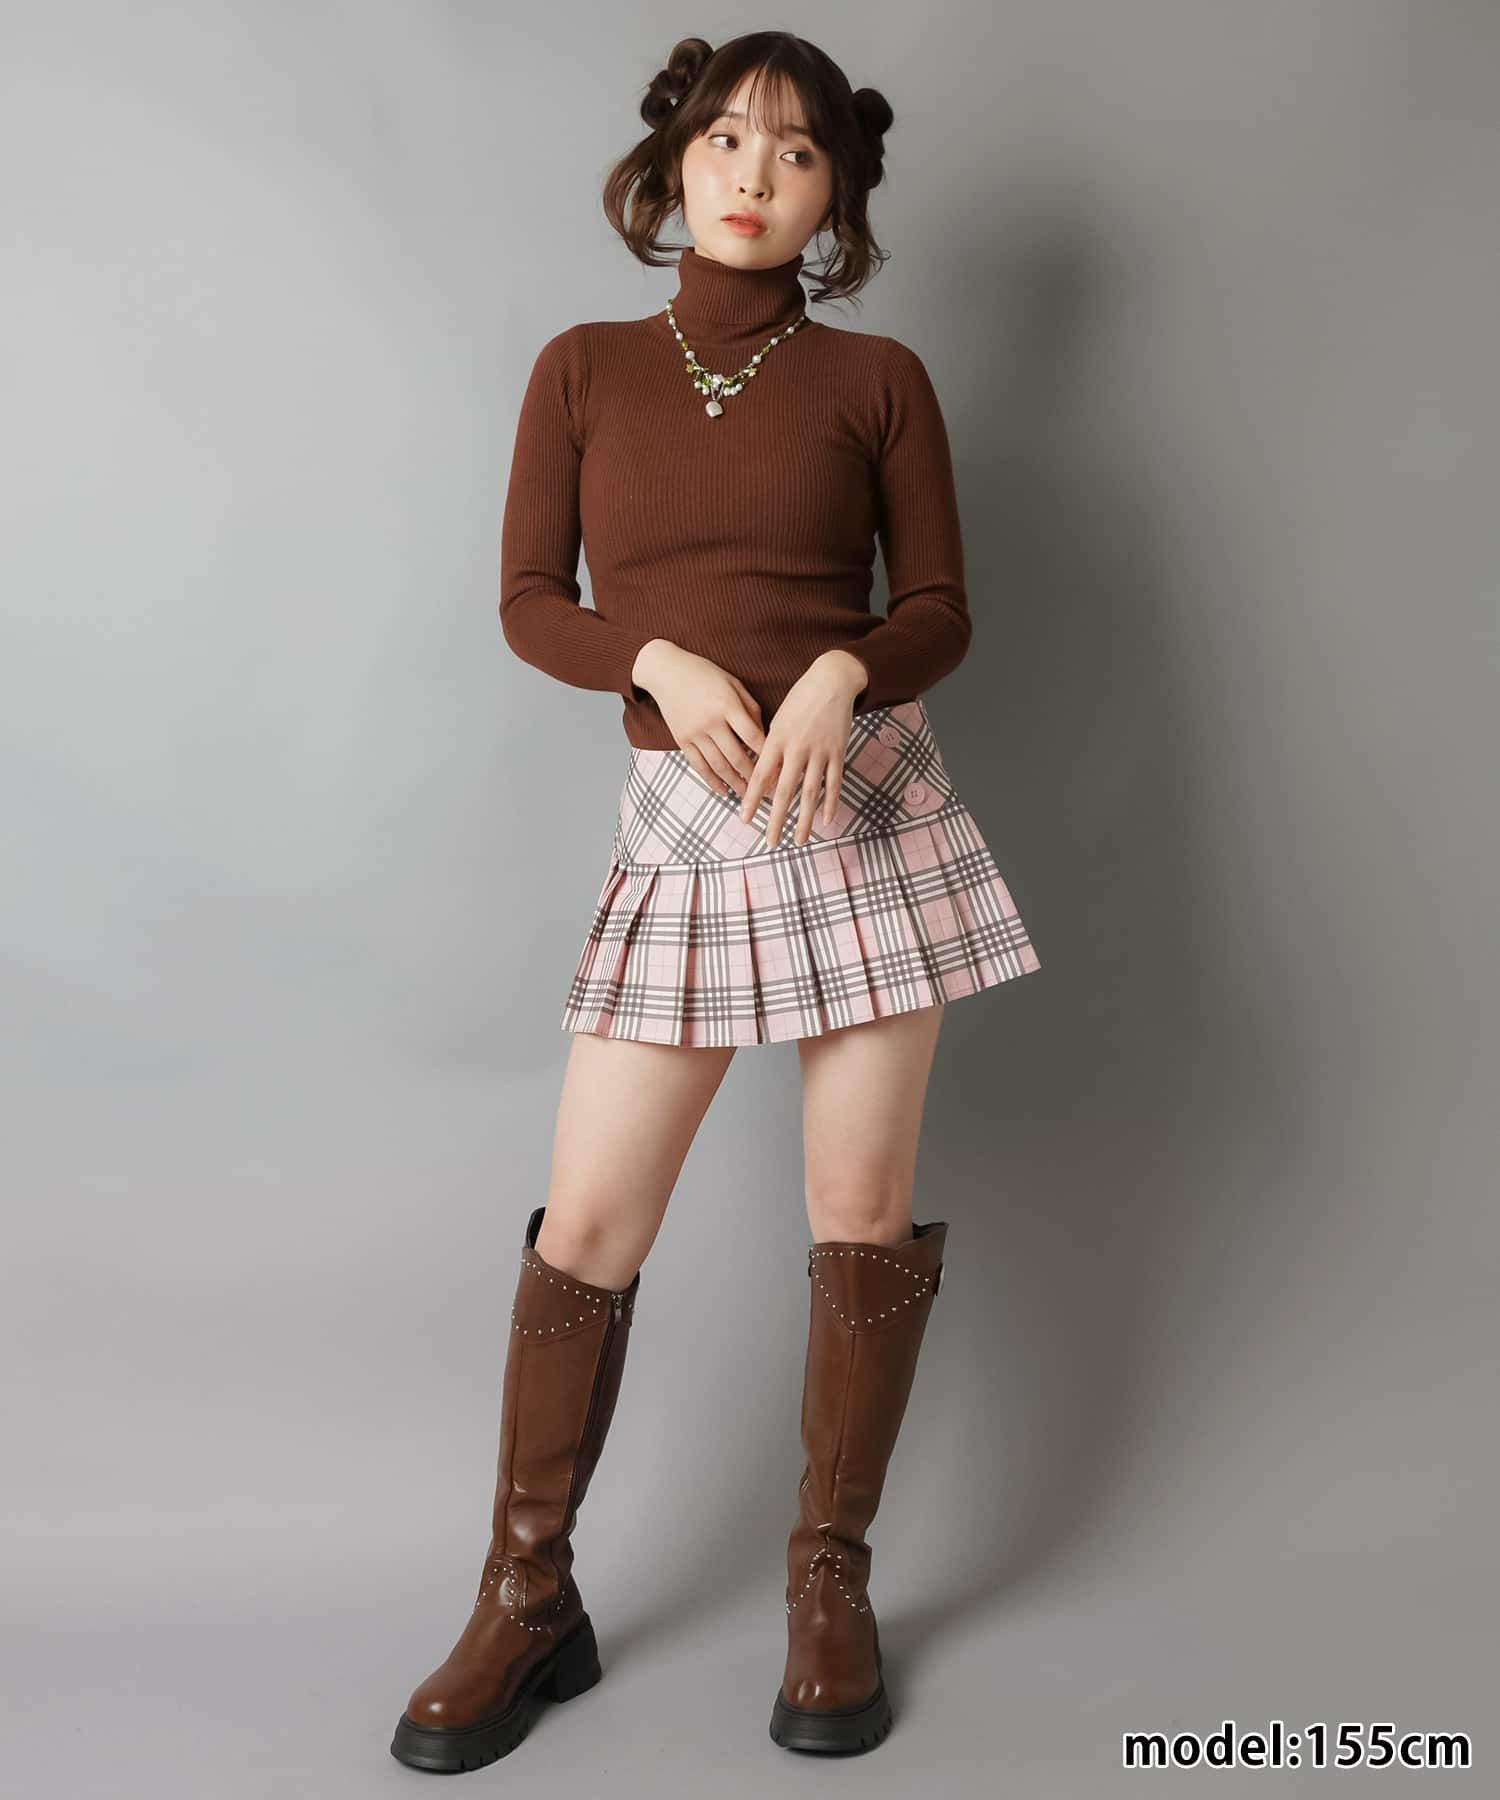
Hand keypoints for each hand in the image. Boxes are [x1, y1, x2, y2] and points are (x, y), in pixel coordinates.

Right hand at [631, 640, 765, 796]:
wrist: (666, 671)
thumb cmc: (705, 675)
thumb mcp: (733, 684)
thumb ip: (750, 709)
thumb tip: (764, 737)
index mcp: (728, 705)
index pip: (753, 737)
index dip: (768, 756)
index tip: (780, 770)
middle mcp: (711, 721)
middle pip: (737, 757)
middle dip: (754, 777)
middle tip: (768, 792)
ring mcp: (695, 732)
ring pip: (718, 766)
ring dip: (735, 784)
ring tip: (748, 795)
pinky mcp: (681, 740)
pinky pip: (698, 766)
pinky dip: (711, 781)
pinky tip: (723, 790)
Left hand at [736, 650, 868, 848]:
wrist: (832, 680)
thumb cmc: (800, 700)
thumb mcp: (778, 721)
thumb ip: (772, 750)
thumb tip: (764, 781)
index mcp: (777, 739)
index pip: (760, 775)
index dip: (751, 799)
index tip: (744, 819)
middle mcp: (797, 748)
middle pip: (784, 790)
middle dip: (776, 818)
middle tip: (770, 841)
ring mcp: (819, 751)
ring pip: (810, 792)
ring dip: (805, 819)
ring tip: (799, 840)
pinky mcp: (838, 752)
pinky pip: (834, 782)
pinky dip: (831, 803)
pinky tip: (828, 821)